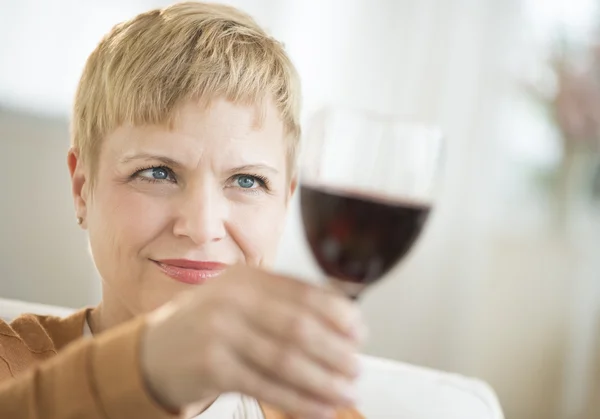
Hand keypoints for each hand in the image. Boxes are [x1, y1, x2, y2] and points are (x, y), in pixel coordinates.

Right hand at [140, 264, 365, 418]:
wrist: (155, 351)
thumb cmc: (210, 325)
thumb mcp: (242, 300)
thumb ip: (284, 303)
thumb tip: (344, 321)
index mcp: (247, 277)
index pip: (304, 292)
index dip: (339, 314)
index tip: (360, 333)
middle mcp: (232, 298)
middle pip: (298, 327)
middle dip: (335, 351)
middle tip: (356, 367)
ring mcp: (219, 331)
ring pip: (285, 360)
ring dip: (323, 380)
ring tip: (346, 391)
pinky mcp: (211, 365)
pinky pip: (266, 386)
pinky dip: (298, 400)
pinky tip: (319, 408)